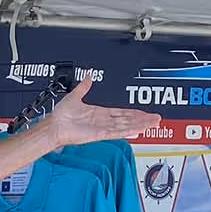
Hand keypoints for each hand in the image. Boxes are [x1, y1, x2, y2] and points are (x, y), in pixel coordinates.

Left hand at [43, 78, 161, 147]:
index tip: (144, 113)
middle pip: (127, 119)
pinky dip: (128, 130)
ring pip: (126, 126)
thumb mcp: (75, 96)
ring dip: (140, 124)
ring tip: (154, 123)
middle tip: (156, 119)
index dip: (134, 113)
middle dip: (143, 119)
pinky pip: (117, 132)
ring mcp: (102, 128)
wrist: (54, 126)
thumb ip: (84, 87)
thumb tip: (88, 77)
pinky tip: (139, 129)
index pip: (121, 113)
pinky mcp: (99, 134)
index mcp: (99, 113)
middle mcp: (102, 121)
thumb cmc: (60, 116)